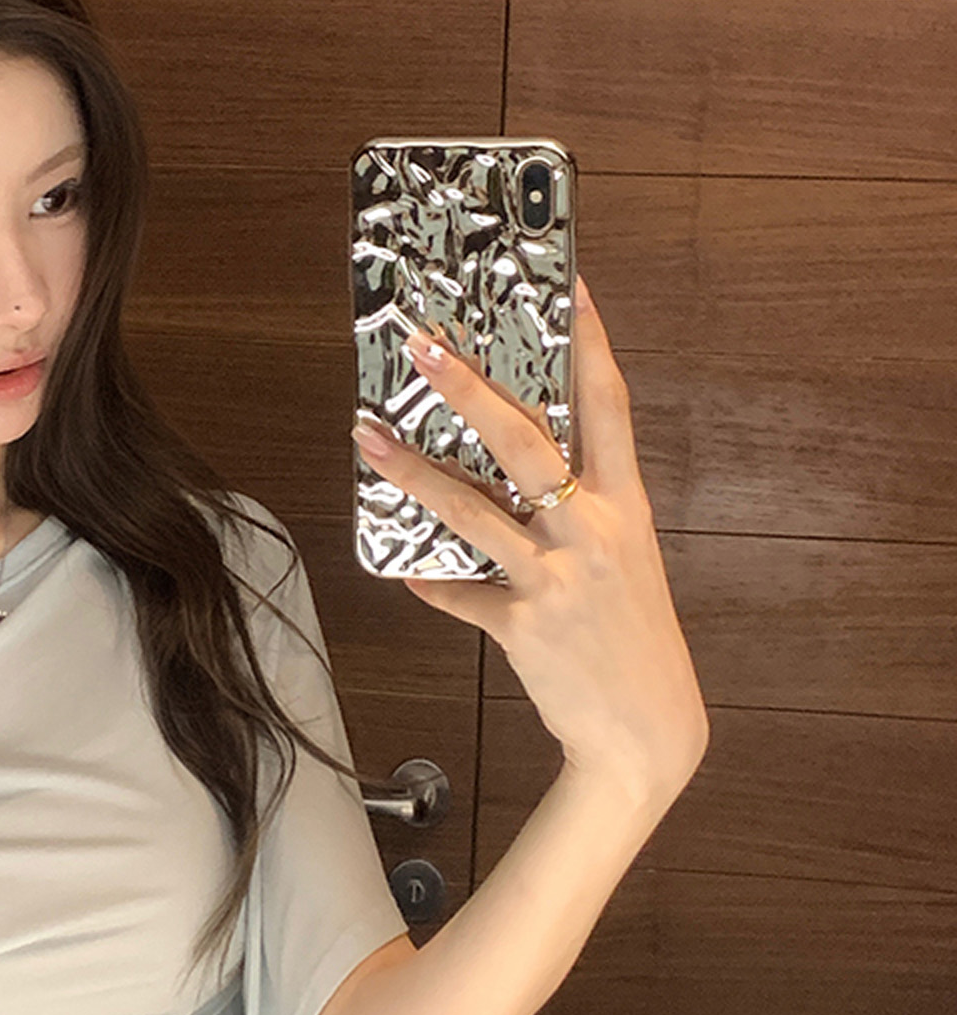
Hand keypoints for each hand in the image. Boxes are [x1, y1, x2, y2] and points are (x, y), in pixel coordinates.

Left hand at [351, 275, 709, 801]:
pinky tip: (402, 567)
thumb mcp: (622, 563)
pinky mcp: (524, 626)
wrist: (648, 730)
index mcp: (627, 507)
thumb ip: (574, 518)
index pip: (610, 406)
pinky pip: (461, 597)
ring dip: (414, 472)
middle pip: (529, 443)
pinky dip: (431, 582)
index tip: (567, 284)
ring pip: (476, 512)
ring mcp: (558, 579)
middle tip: (424, 346)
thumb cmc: (631, 639)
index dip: (590, 342)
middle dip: (473, 390)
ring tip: (366, 437)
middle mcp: (595, 533)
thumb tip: (509, 486)